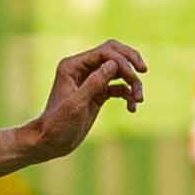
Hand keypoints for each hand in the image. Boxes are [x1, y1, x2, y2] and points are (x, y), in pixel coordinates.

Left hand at [29, 41, 147, 155]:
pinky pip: (118, 87)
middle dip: (130, 62)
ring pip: (119, 72)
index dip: (121, 60)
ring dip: (132, 82)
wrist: (51, 142)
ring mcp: (91, 80)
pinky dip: (128, 95)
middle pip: (113, 54)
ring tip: (138, 99)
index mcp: (73, 66)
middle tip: (143, 71)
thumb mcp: (77, 104)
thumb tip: (114, 64)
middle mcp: (82, 69)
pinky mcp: (98, 93)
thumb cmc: (58, 124)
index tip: (134, 76)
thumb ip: (95, 82)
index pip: (104, 52)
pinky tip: (132, 108)